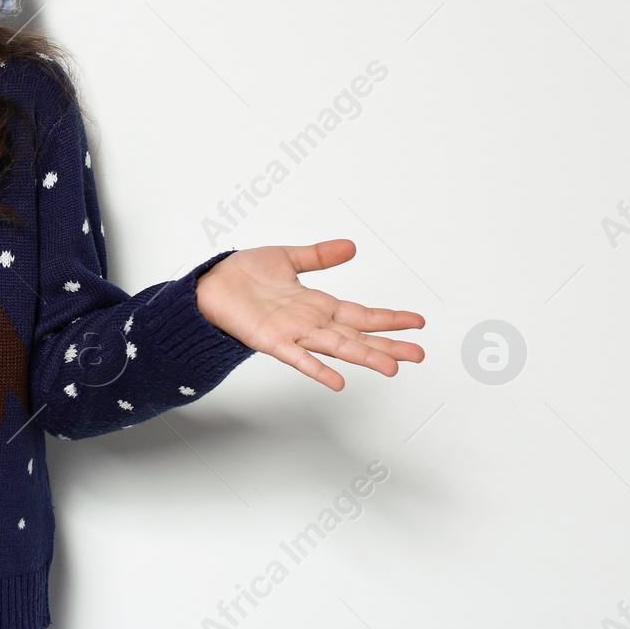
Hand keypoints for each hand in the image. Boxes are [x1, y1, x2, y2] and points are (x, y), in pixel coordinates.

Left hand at [195, 239, 423, 390]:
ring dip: (365, 357)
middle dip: (389, 344)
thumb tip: (351, 246)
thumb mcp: (287, 258)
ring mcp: (293, 333)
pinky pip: (299, 358)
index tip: (417, 321)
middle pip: (358, 335)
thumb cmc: (242, 276)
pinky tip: (339, 381)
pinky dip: (319, 369)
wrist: (209, 287)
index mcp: (316, 304)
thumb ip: (319, 256)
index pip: (361, 313)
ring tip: (393, 367)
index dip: (389, 317)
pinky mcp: (271, 340)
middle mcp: (310, 322)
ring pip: (337, 347)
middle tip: (420, 354)